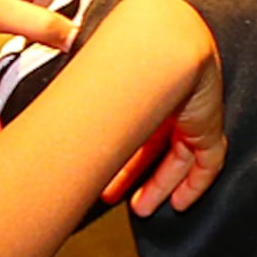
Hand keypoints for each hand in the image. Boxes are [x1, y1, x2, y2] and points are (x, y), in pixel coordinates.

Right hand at [100, 0, 226, 215]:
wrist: (158, 47)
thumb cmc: (124, 54)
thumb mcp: (100, 85)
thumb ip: (86, 105)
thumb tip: (47, 128)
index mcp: (147, 85)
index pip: (135, 127)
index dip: (118, 154)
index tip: (99, 175)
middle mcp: (171, 98)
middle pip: (156, 144)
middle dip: (135, 175)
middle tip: (113, 196)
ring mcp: (192, 111)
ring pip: (181, 157)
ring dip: (159, 186)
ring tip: (140, 209)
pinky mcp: (209, 125)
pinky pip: (208, 162)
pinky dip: (195, 184)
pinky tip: (179, 202)